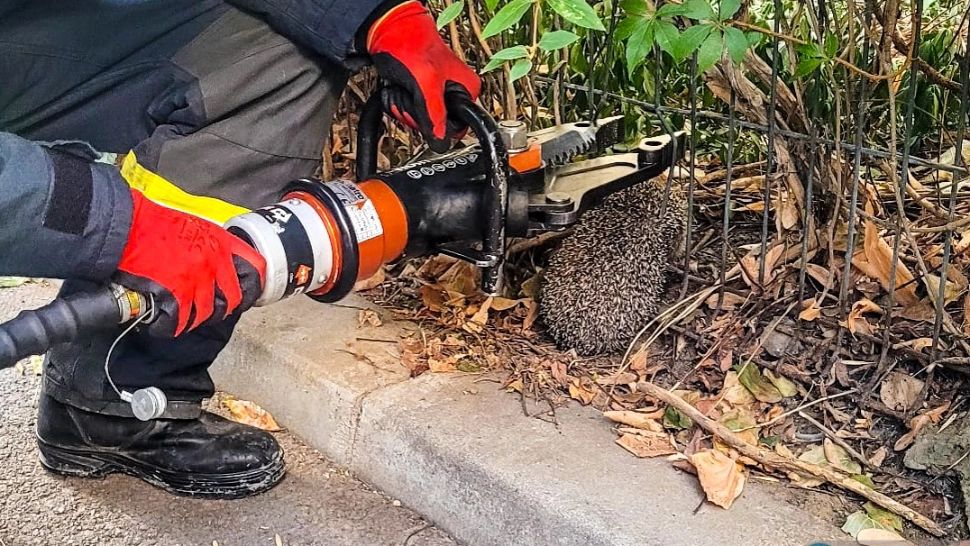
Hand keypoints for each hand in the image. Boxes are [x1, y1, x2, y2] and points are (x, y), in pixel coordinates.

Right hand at [115, 189, 264, 335]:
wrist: (128, 225)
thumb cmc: (155, 223)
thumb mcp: (196, 226)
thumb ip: (212, 246)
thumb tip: (218, 265)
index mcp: (222, 244)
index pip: (254, 268)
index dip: (250, 284)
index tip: (244, 293)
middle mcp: (214, 264)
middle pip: (231, 300)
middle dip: (219, 309)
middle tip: (206, 310)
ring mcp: (196, 281)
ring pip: (206, 313)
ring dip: (193, 318)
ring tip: (181, 316)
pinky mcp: (174, 295)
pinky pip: (180, 321)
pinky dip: (171, 325)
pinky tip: (164, 322)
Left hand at [367, 0, 480, 151]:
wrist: (388, 30)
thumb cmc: (411, 46)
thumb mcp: (427, 85)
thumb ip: (434, 116)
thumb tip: (441, 142)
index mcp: (466, 90)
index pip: (457, 129)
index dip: (437, 127)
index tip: (425, 113)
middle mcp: (452, 93)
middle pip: (434, 127)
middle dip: (415, 114)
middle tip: (410, 95)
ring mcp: (433, 94)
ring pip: (418, 120)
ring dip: (403, 107)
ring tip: (402, 87)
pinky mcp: (416, 93)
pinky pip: (406, 111)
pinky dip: (396, 101)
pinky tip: (397, 88)